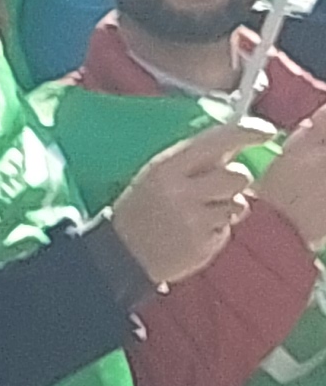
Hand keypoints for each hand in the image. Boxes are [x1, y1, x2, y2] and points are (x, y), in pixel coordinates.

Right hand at [110, 121, 267, 287]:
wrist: (120, 254)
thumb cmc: (143, 208)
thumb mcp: (156, 174)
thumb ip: (194, 159)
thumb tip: (236, 141)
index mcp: (165, 168)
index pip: (216, 141)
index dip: (246, 133)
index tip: (265, 131)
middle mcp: (180, 192)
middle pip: (238, 176)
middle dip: (233, 182)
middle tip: (213, 189)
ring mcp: (193, 221)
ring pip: (238, 205)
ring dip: (226, 208)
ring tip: (198, 214)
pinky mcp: (203, 244)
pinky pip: (227, 229)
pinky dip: (215, 230)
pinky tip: (192, 233)